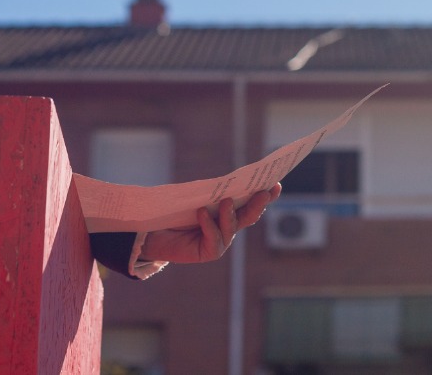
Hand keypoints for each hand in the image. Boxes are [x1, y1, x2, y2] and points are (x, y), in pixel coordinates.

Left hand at [138, 184, 281, 263]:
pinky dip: (208, 225)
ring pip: (232, 227)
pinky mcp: (209, 252)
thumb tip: (227, 180)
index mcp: (229, 212)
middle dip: (258, 204)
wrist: (155, 233)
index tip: (276, 183)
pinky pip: (214, 239)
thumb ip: (212, 192)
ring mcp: (221, 241)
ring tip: (226, 200)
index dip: (265, 194)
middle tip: (265, 192)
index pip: (250, 202)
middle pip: (249, 215)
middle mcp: (228, 227)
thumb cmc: (176, 211)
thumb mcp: (196, 197)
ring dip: (230, 214)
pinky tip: (201, 213)